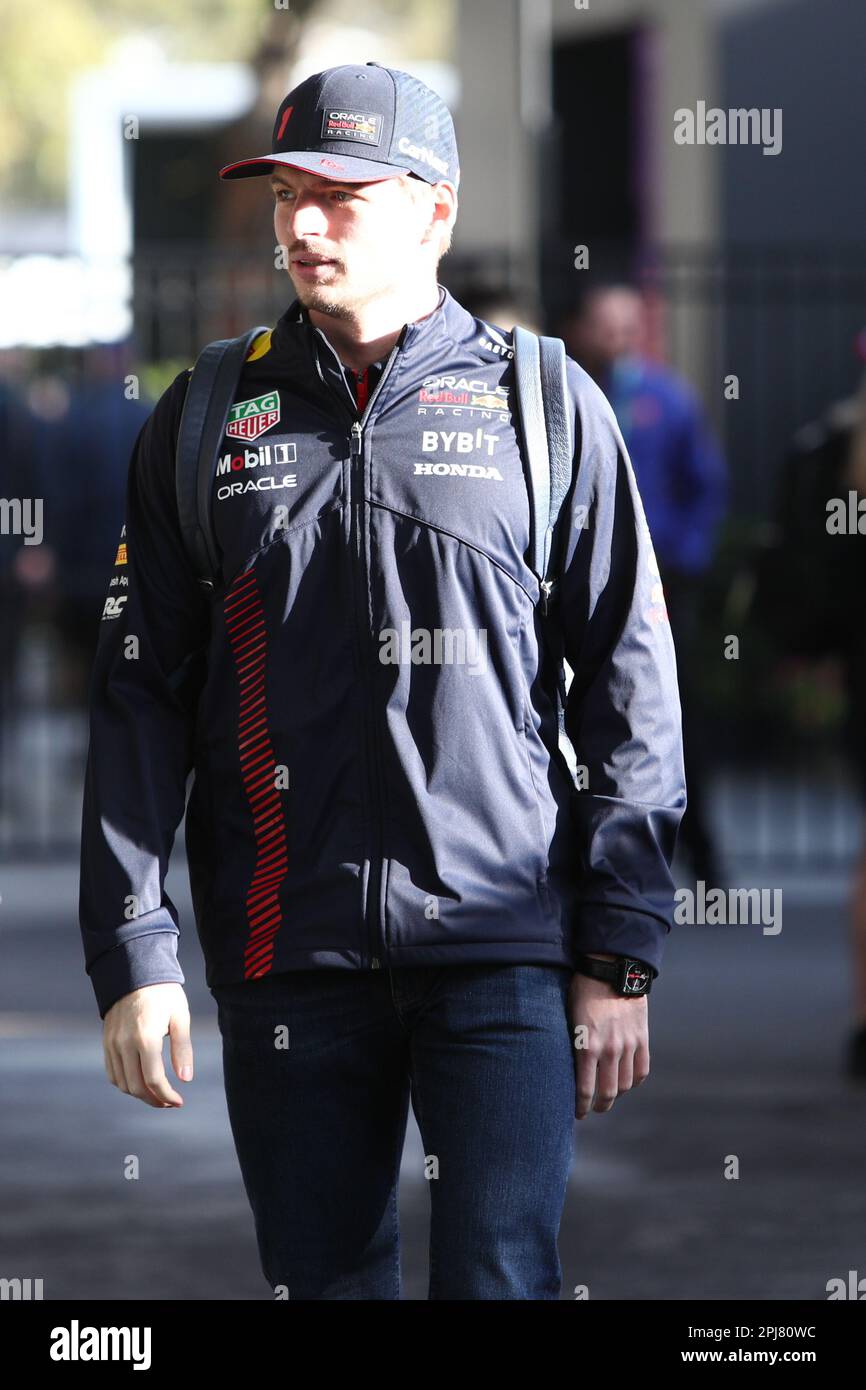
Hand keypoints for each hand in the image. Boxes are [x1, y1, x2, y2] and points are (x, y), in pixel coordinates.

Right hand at [103, 983, 192, 1107]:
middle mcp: (124, 1044)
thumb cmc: (164, 993)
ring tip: (157, 1094)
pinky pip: (112, 1072)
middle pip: (136, 1087)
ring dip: (139, 1094)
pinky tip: (140, 1082)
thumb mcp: (180, 1017)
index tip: (179, 1101)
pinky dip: (125, 1083)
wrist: (135, 972)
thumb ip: (183, 1049)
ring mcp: (112, 1044)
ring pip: (122, 1083)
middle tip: (170, 1101)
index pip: (154, 1080)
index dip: (167, 1096)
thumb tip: (186, 1079)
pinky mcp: (107, 1042)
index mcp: (146, 1038)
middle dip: (154, 1100)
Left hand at [568, 956, 649, 1119]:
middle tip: (592, 1109)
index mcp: (587, 1046)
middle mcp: (610, 1050)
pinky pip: (641, 1070)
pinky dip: (633, 1081)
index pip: (584, 1089)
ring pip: (625, 1085)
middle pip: (608, 1093)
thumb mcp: (569, 1018)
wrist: (611, 969)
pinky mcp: (642, 1039)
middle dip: (599, 1106)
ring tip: (608, 1096)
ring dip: (616, 1095)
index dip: (581, 1106)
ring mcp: (629, 1046)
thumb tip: (565, 1067)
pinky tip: (625, 1082)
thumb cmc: (582, 991)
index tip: (577, 1113)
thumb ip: (572, 1044)